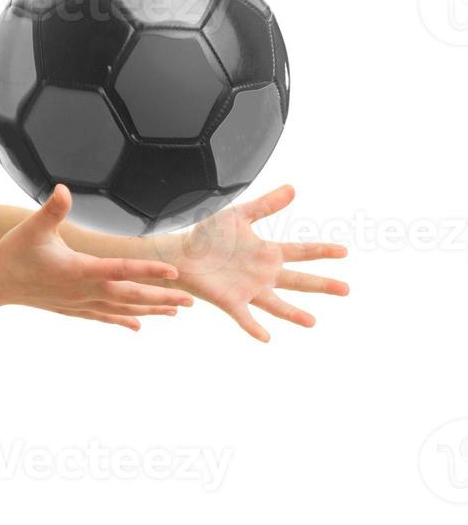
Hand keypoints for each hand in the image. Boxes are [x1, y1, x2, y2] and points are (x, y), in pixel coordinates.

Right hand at [0, 183, 194, 330]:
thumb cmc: (14, 252)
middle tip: (191, 301)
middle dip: (162, 299)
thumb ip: (52, 209)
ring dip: (149, 310)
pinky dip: (123, 320)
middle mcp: (84, 291)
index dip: (148, 271)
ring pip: (122, 310)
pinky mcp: (72, 309)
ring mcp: (79, 303)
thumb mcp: (33, 227)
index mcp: (79, 270)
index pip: (121, 270)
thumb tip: (64, 190)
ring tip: (175, 313)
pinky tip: (137, 326)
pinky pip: (104, 317)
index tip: (174, 273)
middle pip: (130, 296)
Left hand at [149, 183, 349, 342]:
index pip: (301, 252)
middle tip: (346, 289)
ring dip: (293, 313)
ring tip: (312, 322)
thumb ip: (265, 205)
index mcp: (268, 253)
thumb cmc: (208, 236)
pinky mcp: (231, 302)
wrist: (181, 254)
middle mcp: (264, 275)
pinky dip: (254, 327)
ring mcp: (250, 290)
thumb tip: (292, 188)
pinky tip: (266, 337)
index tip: (344, 251)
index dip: (322, 251)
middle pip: (299, 280)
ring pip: (277, 305)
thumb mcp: (238, 216)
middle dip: (322, 284)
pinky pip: (245, 317)